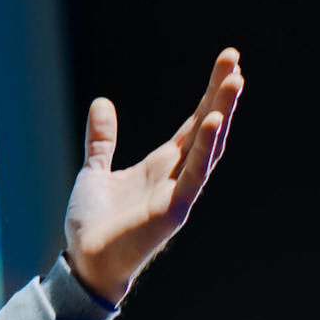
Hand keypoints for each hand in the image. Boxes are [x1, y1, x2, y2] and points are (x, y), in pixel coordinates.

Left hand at [63, 48, 244, 304]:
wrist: (84, 261)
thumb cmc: (94, 224)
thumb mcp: (95, 171)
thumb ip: (102, 140)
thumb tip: (103, 102)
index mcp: (162, 165)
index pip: (192, 122)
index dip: (209, 94)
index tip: (227, 62)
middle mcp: (177, 175)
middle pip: (206, 127)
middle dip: (221, 93)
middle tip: (234, 57)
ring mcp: (179, 192)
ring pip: (207, 147)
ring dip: (221, 113)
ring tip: (235, 79)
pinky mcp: (173, 210)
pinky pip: (193, 175)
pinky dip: (203, 148)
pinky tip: (213, 121)